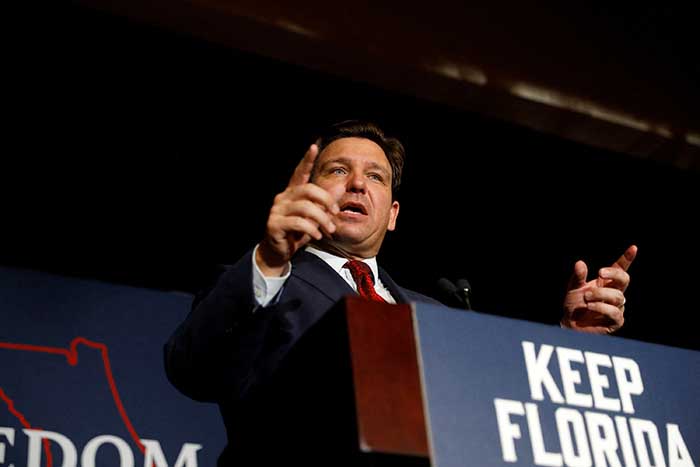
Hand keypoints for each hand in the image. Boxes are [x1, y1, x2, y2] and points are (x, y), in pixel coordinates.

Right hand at [256, 144, 339, 275]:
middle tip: (336, 213)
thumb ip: (325, 203)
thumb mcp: (315, 217)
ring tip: (329, 230)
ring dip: (322, 219)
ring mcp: (277, 211)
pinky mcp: (274, 224)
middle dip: (326, 200)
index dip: (306, 160)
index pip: (299, 173)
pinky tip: (316, 236)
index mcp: (292, 193)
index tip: (314, 146)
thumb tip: (341, 188)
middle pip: (308, 189)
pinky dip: (311, 229)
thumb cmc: (297, 233)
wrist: (279, 253)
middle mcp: (283, 198)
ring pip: (305, 207)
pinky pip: (297, 222)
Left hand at [561, 245, 636, 333]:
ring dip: (600, 294)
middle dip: (614, 274)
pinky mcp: (616, 321)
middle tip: (599, 273)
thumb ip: (578, 277)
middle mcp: (614, 293)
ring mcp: (617, 307)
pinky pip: (615, 313)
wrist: (569, 325)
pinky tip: (591, 306)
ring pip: (618, 296)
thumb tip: (580, 263)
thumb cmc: (574, 305)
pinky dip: (602, 307)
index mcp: (606, 283)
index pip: (620, 269)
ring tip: (586, 297)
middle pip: (624, 279)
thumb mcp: (573, 288)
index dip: (627, 259)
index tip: (633, 248)